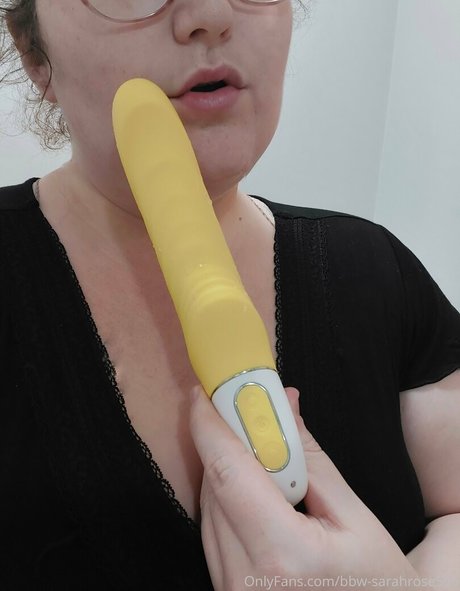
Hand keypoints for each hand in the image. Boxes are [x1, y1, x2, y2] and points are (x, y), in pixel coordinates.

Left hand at [189, 385, 420, 590]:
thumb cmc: (379, 584)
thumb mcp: (355, 517)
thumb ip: (310, 459)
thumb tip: (284, 406)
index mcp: (282, 555)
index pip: (228, 473)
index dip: (211, 425)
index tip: (205, 392)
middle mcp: (243, 578)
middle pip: (215, 487)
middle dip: (224, 441)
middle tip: (239, 410)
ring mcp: (231, 590)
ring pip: (210, 508)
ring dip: (226, 470)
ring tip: (258, 450)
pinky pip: (215, 532)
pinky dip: (229, 500)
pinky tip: (254, 488)